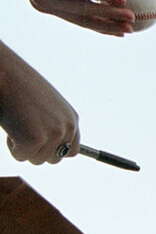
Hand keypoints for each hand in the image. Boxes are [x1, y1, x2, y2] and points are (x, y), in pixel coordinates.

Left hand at [0, 0, 135, 34]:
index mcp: (53, 1)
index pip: (82, 18)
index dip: (104, 26)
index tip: (125, 30)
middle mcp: (48, 5)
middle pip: (84, 21)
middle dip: (110, 27)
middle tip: (132, 28)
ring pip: (84, 11)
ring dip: (111, 15)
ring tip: (132, 16)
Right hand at [0, 42, 79, 163]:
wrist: (5, 74)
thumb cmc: (20, 87)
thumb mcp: (47, 106)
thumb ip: (54, 124)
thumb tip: (55, 150)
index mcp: (72, 119)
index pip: (72, 150)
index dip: (54, 151)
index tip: (41, 147)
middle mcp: (67, 127)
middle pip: (54, 159)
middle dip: (36, 150)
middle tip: (23, 129)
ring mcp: (53, 134)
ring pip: (37, 160)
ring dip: (23, 147)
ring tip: (17, 123)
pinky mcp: (35, 140)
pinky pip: (21, 157)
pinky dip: (11, 146)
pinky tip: (11, 126)